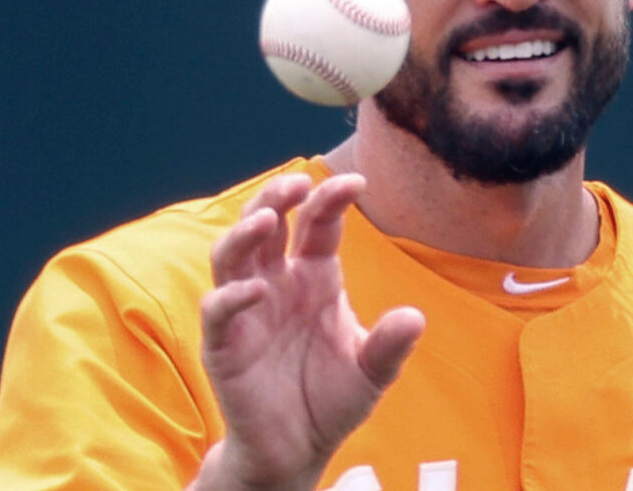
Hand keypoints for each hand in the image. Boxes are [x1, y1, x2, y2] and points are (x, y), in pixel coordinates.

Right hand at [190, 173, 424, 490]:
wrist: (296, 451)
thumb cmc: (331, 400)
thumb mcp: (371, 373)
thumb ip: (389, 346)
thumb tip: (414, 317)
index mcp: (315, 275)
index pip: (318, 223)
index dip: (331, 198)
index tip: (357, 181)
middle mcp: (278, 283)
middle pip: (267, 222)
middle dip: (277, 196)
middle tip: (297, 182)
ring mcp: (247, 310)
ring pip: (232, 255)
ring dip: (244, 233)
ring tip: (266, 219)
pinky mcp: (224, 345)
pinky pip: (219, 310)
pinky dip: (233, 296)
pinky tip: (256, 289)